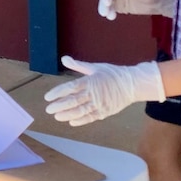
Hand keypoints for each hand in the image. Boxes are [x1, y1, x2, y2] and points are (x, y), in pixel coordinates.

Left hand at [45, 56, 164, 125]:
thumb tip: (64, 59)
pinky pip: (91, 118)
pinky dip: (81, 120)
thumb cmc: (112, 74)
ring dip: (67, 114)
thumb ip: (78, 65)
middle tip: (48, 109)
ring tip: (57, 116)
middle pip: (73, 101)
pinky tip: (71, 122)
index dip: (58, 93)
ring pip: (80, 111)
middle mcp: (93, 93)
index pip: (70, 87)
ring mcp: (99, 104)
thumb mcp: (95, 67)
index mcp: (90, 81)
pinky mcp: (105, 112)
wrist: (132, 84)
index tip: (48, 97)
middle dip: (59, 105)